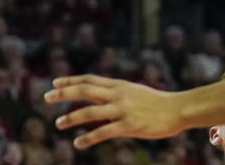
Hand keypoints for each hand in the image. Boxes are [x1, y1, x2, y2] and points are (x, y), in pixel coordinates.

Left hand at [44, 75, 183, 148]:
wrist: (178, 109)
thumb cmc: (158, 103)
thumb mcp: (136, 92)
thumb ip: (118, 93)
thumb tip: (100, 96)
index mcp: (120, 85)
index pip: (90, 79)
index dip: (71, 80)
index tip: (55, 82)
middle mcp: (119, 95)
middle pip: (85, 90)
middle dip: (64, 93)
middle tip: (46, 97)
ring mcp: (123, 110)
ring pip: (90, 112)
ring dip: (71, 118)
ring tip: (58, 123)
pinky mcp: (129, 125)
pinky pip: (103, 132)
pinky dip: (88, 138)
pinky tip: (77, 144)